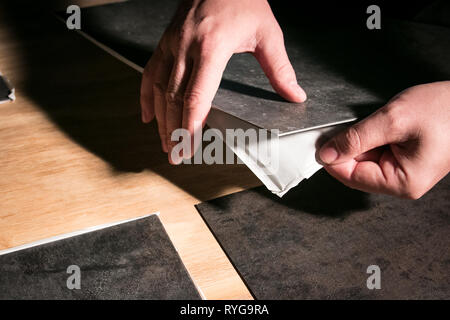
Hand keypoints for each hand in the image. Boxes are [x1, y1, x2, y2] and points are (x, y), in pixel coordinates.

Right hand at [140, 0, 305, 163]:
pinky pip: (150, 72)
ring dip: (160, 119)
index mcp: (212, 48)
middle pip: (174, 99)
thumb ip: (279, 67)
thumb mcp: (267, 32)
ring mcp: (172, 44)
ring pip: (160, 89)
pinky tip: (146, 115)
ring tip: (165, 143)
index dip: (190, 126)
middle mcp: (186, 47)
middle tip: (175, 156)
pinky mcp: (166, 41)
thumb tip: (295, 95)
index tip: (188, 148)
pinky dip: (146, 96)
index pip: (197, 97)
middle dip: (173, 131)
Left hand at [318, 81, 449, 198]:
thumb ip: (356, 138)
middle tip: (351, 124)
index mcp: (402, 182)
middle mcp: (402, 183)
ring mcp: (403, 172)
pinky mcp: (404, 159)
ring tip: (380, 122)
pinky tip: (383, 125)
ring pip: (364, 159)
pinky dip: (371, 137)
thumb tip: (328, 153)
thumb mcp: (393, 120)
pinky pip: (376, 152)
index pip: (351, 176)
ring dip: (361, 140)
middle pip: (356, 169)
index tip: (321, 141)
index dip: (333, 158)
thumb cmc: (446, 110)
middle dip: (349, 146)